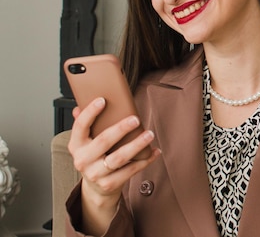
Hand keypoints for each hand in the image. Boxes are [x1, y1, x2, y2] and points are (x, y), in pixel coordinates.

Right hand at [68, 97, 160, 233]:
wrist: (95, 188)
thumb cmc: (94, 157)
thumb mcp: (86, 142)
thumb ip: (85, 124)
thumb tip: (80, 105)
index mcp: (76, 145)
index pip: (80, 126)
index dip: (90, 113)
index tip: (102, 100)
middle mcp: (83, 160)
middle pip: (104, 141)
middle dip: (121, 129)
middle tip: (135, 119)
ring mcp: (95, 173)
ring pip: (119, 157)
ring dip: (136, 144)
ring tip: (149, 134)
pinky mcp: (109, 183)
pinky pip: (130, 170)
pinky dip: (145, 160)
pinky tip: (154, 151)